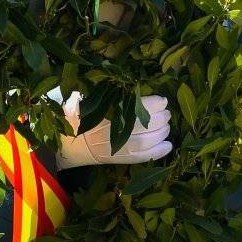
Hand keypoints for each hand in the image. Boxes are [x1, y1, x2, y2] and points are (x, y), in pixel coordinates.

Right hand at [55, 93, 171, 167]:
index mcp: (105, 113)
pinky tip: (168, 145)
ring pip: (146, 141)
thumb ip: (103, 91)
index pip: (135, 107)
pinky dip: (159, 151)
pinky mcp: (122, 159)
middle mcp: (112, 131)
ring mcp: (118, 147)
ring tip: (167, 126)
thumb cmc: (83, 118)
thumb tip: (128, 83)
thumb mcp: (88, 100)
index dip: (153, 104)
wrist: (73, 144)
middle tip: (167, 113)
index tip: (162, 100)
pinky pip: (144, 157)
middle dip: (161, 118)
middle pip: (144, 125)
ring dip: (162, 132)